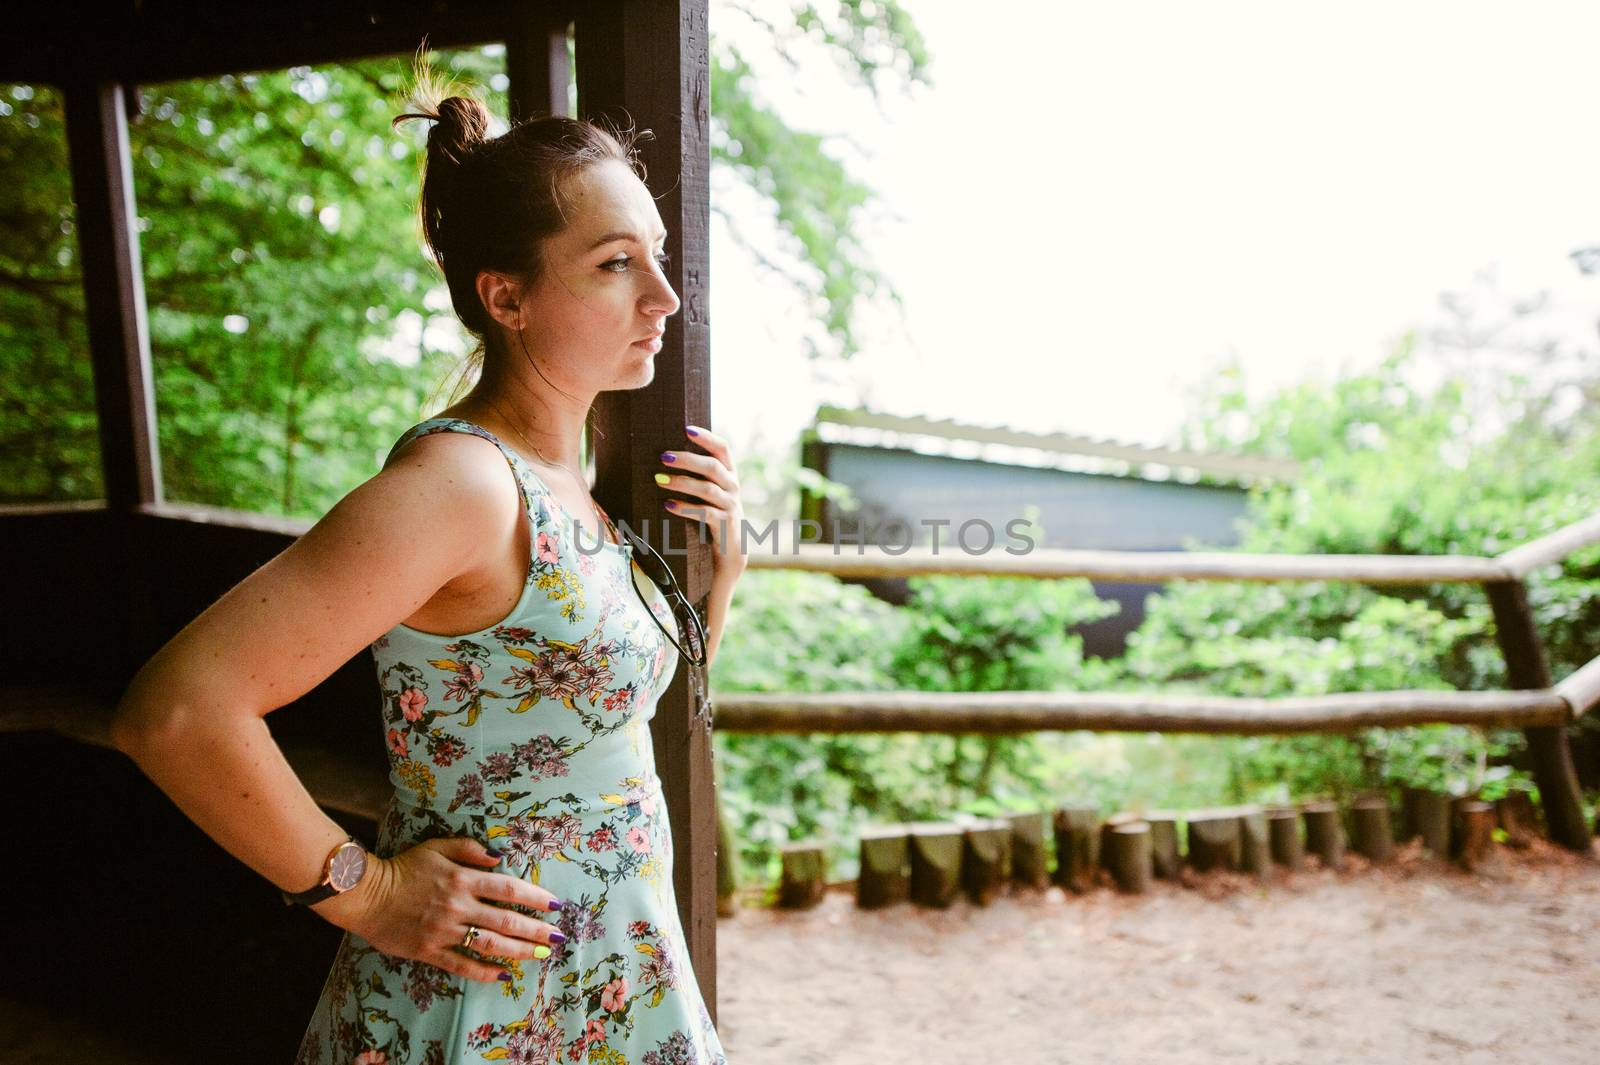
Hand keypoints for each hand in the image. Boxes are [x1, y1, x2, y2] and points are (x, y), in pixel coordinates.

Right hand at [312, 837, 564, 982]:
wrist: (366, 895)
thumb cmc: (404, 868)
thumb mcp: (436, 847)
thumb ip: (469, 849)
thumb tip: (500, 857)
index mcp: (462, 878)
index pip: (508, 888)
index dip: (534, 897)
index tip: (555, 905)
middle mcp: (457, 905)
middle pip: (505, 920)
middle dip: (536, 930)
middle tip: (558, 937)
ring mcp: (444, 931)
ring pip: (489, 944)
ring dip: (519, 950)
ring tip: (541, 955)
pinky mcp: (429, 951)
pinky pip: (462, 965)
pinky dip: (484, 971)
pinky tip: (504, 975)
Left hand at [658, 424, 747, 583]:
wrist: (731, 554)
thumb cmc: (712, 518)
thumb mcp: (709, 494)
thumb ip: (698, 477)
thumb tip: (663, 458)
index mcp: (729, 475)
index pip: (723, 449)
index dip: (707, 437)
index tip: (686, 429)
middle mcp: (733, 487)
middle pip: (713, 467)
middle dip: (687, 459)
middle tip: (663, 457)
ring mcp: (731, 506)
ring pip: (708, 489)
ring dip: (682, 482)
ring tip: (658, 480)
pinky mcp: (726, 525)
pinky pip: (705, 514)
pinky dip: (685, 508)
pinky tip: (668, 505)